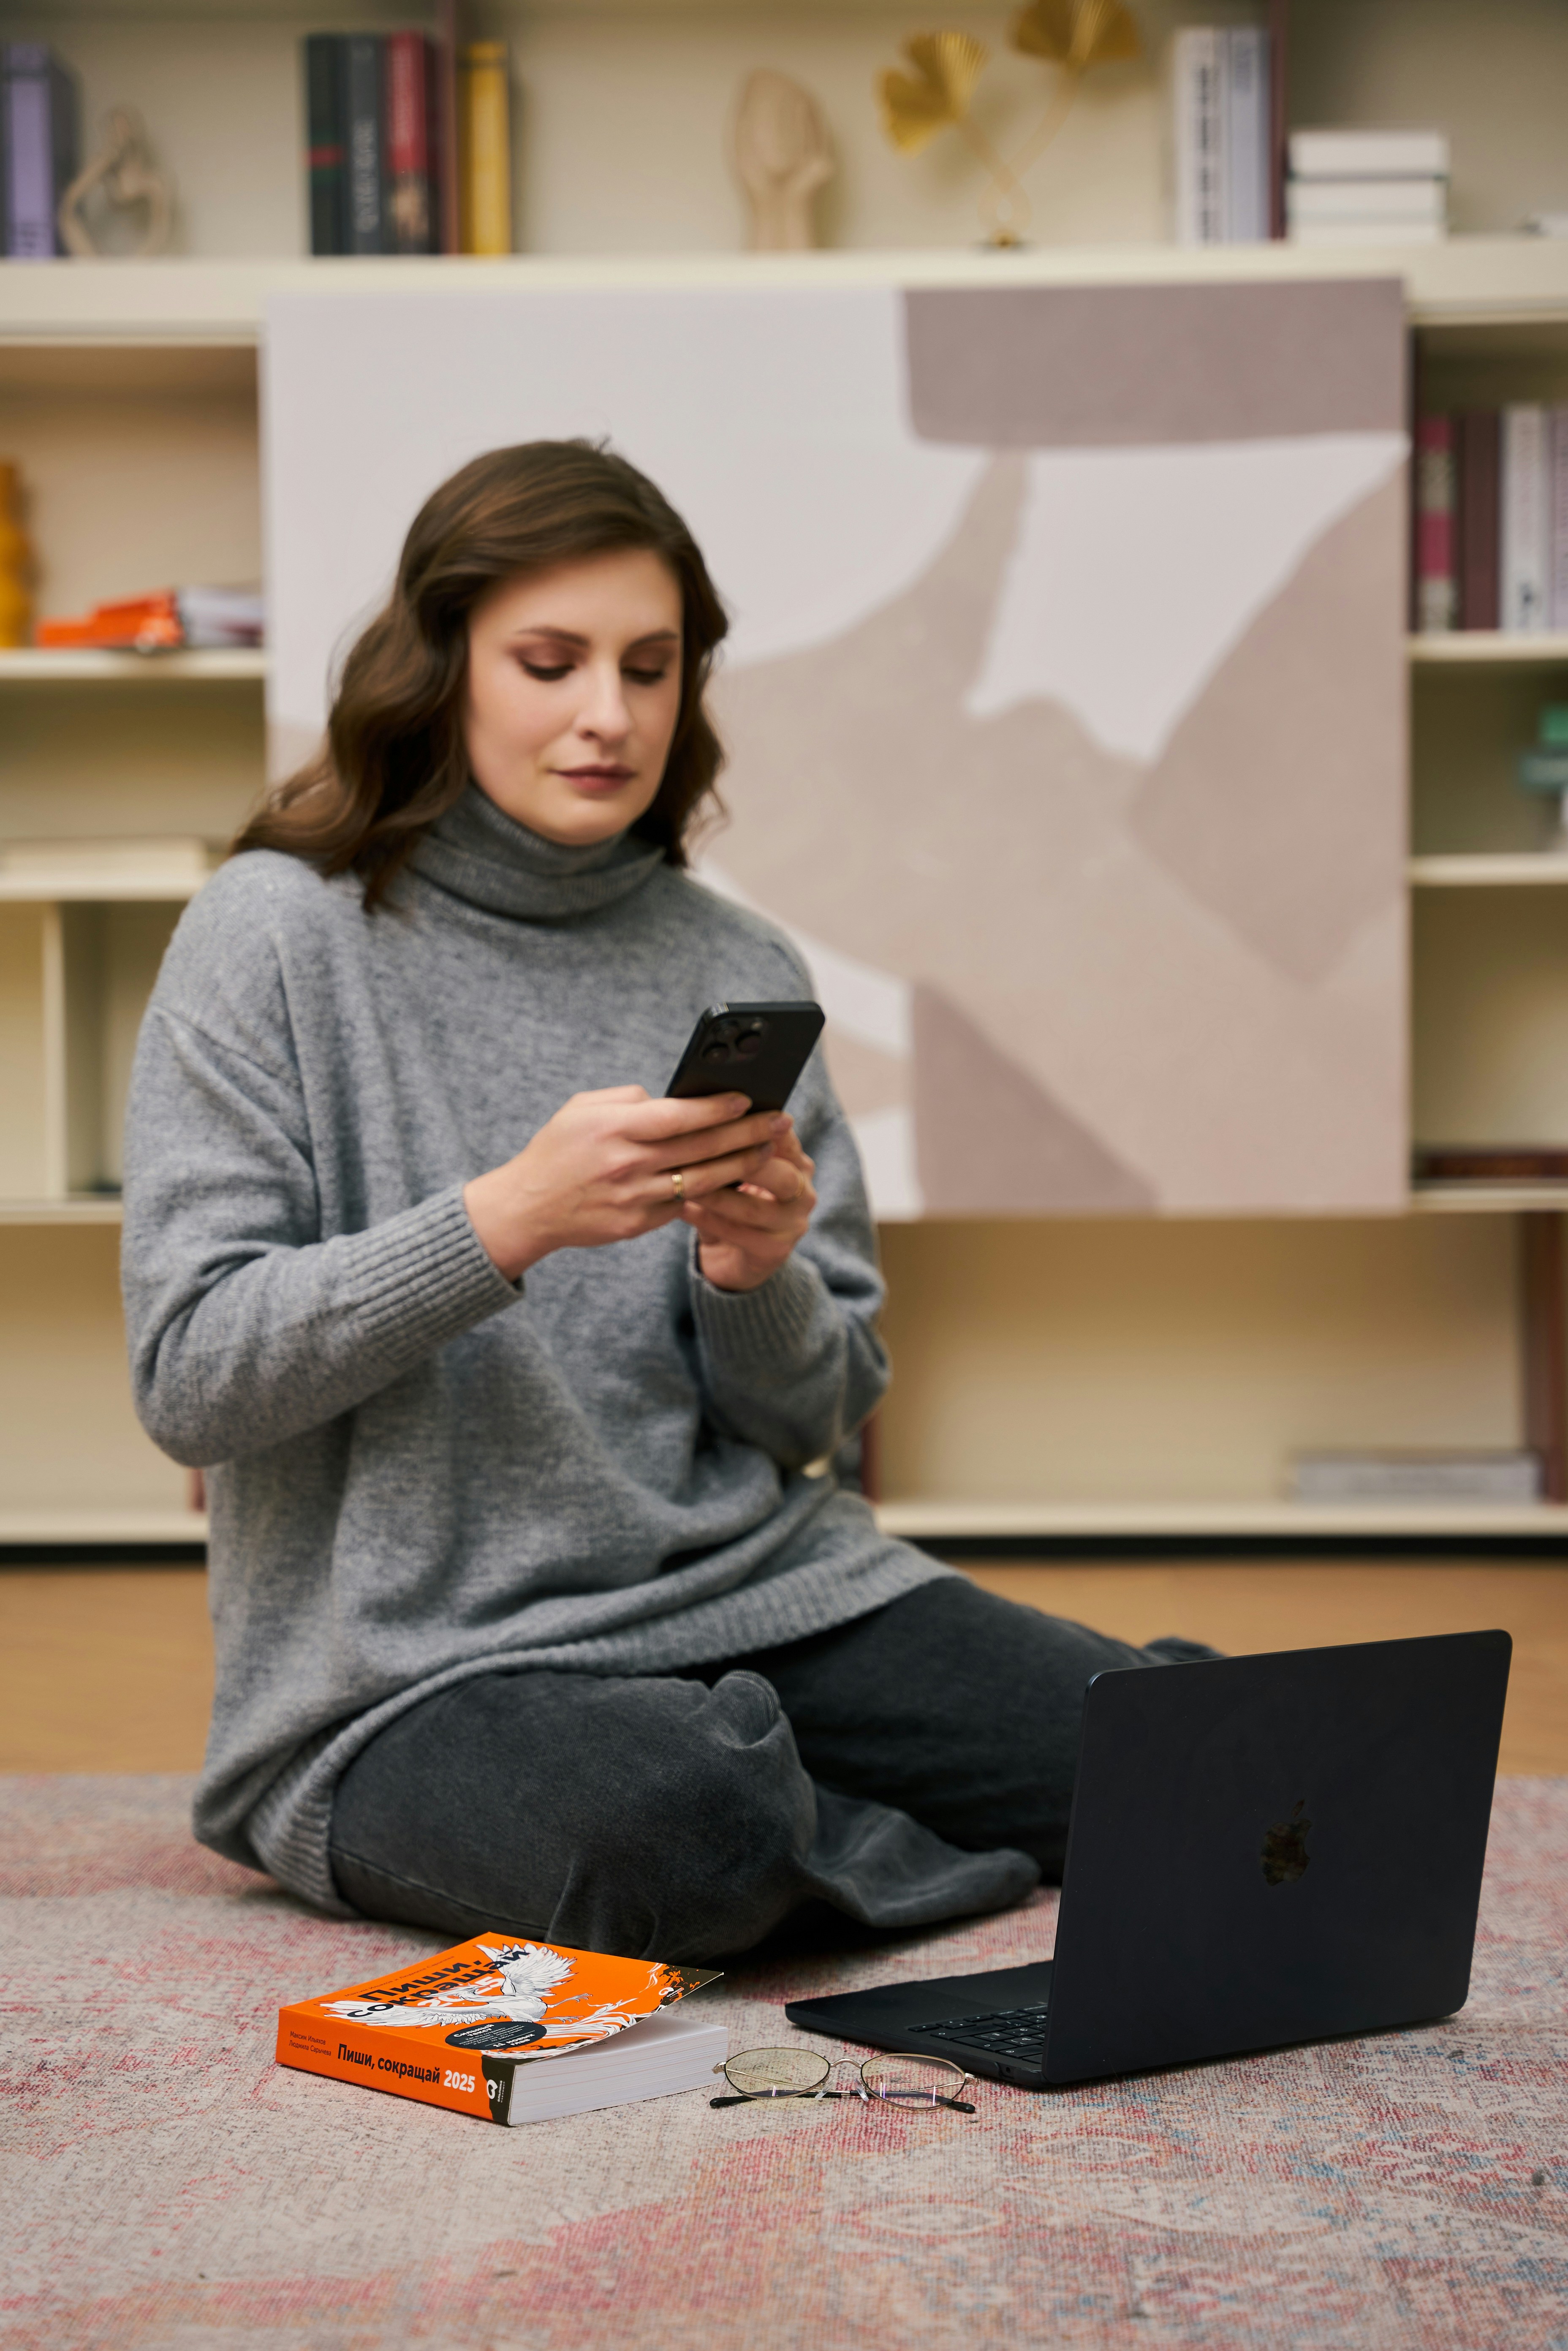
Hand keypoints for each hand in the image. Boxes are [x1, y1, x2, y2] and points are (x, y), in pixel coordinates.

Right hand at [464, 1087, 789, 1280]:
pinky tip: (734, 1179)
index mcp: (614, 1130)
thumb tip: (671, 1100)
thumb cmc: (558, 1150)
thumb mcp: (581, 1109)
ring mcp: (634, 1199)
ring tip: (768, 1150)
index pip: (678, 1117)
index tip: (748, 1099)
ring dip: (741, 1166)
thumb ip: (628, 1100)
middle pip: (701, 1149)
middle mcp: (627, 1165)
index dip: (717, 1108)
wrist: (528, 1207)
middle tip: (780, 1122)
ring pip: (702, 1182)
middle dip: (747, 1133)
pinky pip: (683, 1206)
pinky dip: (711, 1192)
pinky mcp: (637, 1225)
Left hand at [686, 1118, 817, 1292]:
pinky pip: (737, 1235)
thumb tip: (702, 1109)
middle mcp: (804, 1194)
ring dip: (717, 1195)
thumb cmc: (731, 1201)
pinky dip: (707, 1220)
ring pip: (754, 1209)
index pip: (786, 1140)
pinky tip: (682, 1208)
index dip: (761, 1128)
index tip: (730, 1113)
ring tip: (685, 1181)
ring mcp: (792, 1226)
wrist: (734, 1258)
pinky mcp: (775, 1252)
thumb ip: (734, 1146)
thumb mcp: (738, 1172)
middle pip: (782, 1176)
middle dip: (746, 1162)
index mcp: (799, 1165)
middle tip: (708, 1148)